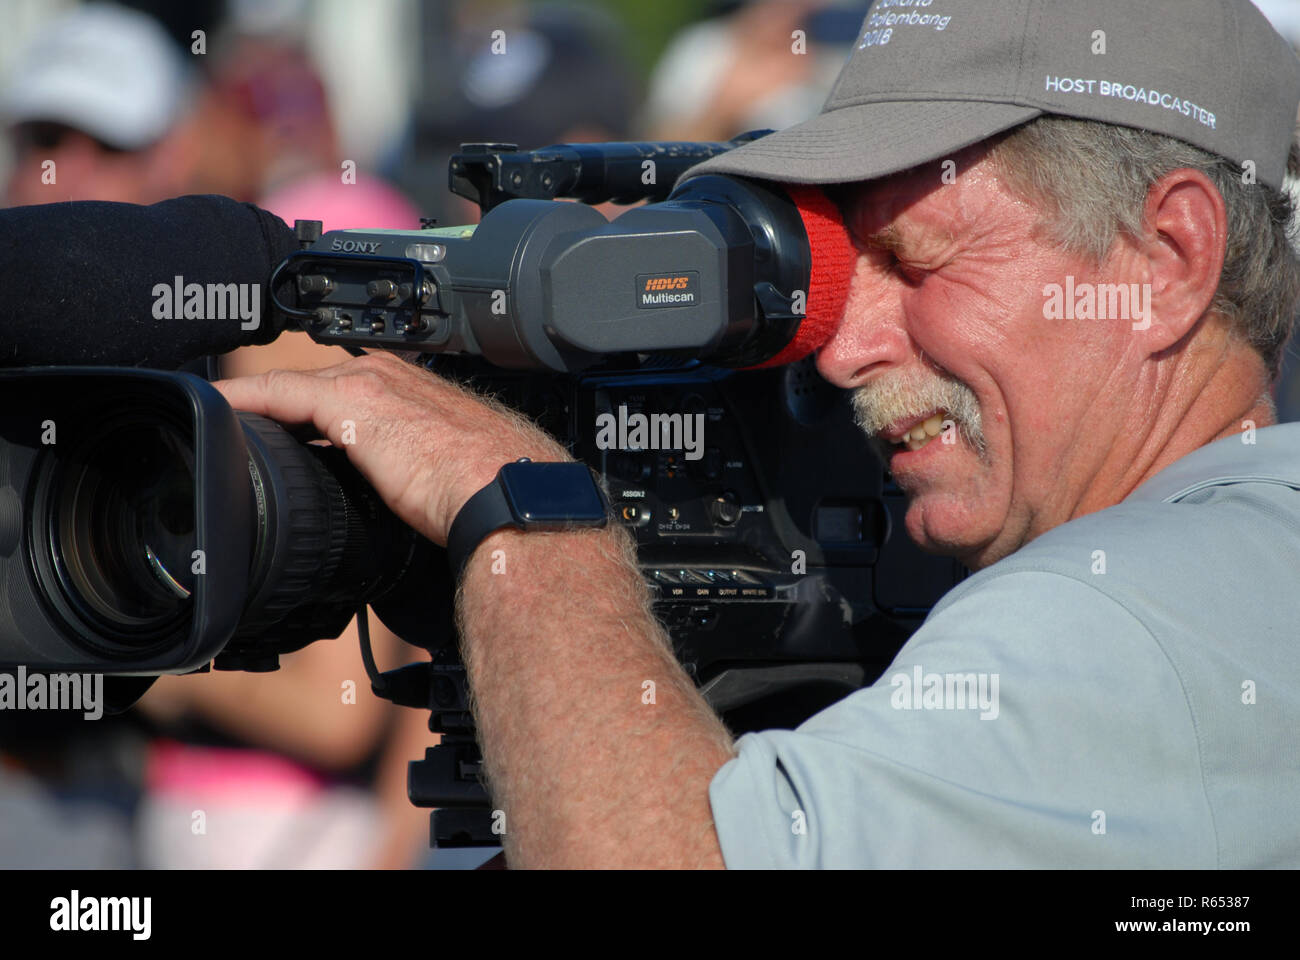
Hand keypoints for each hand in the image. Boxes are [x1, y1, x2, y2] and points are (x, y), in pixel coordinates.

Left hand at [212, 353, 568, 543]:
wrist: (505, 489)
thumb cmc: (491, 492)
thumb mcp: (447, 476)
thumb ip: (420, 474)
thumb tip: (401, 508)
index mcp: (419, 393)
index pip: (352, 392)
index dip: (315, 412)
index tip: (290, 433)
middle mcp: (394, 378)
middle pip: (316, 386)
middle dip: (280, 406)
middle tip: (243, 432)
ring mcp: (372, 385)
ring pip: (293, 386)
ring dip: (256, 403)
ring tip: (223, 423)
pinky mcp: (352, 403)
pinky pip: (277, 393)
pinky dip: (243, 399)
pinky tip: (219, 410)